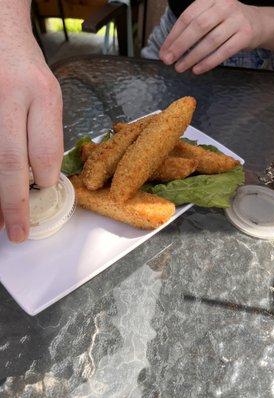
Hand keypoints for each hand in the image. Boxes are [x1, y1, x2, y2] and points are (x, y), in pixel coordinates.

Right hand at [0, 33, 62, 242]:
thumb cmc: (26, 69)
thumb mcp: (49, 96)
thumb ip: (47, 136)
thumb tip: (43, 178)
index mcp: (38, 94)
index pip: (43, 150)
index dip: (44, 178)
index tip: (44, 189)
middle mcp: (8, 98)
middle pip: (9, 162)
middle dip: (14, 204)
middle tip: (19, 232)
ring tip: (1, 222)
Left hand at [160, 0, 262, 73]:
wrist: (258, 23)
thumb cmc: (226, 22)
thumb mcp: (209, 16)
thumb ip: (191, 28)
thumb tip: (168, 49)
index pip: (187, 17)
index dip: (173, 36)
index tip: (163, 51)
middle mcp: (225, 5)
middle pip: (198, 27)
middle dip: (180, 46)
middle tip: (168, 61)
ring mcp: (237, 19)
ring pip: (210, 41)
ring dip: (192, 57)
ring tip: (180, 68)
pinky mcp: (246, 35)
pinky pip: (224, 51)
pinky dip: (208, 62)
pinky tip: (197, 70)